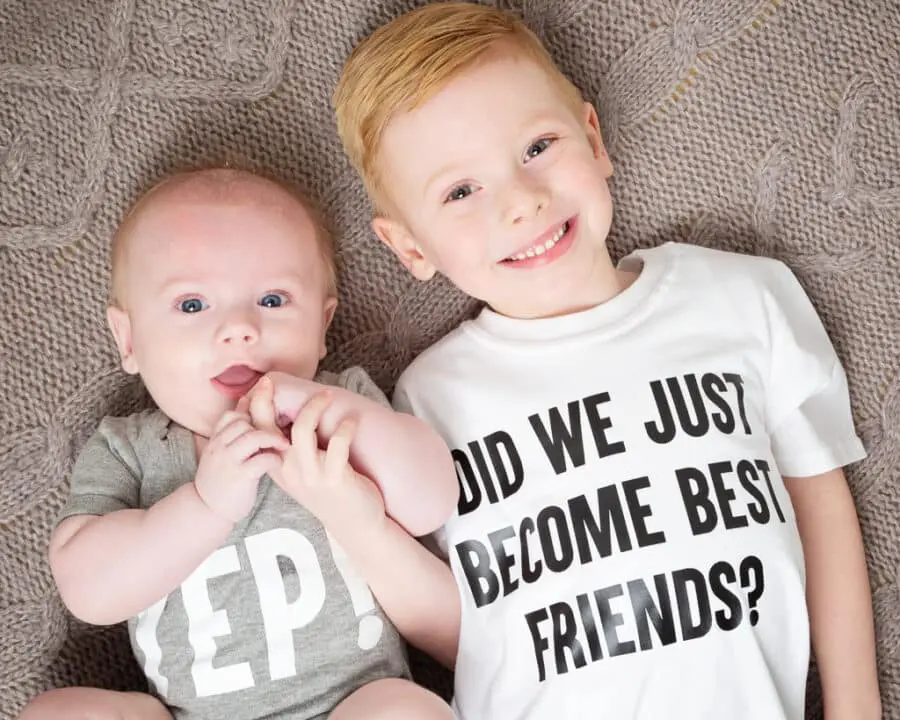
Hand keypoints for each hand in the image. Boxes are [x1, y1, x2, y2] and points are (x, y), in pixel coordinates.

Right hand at [194, 396, 288, 522]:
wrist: (206, 510)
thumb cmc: (221, 478)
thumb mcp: (222, 451)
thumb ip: (234, 430)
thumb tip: (247, 401)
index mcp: (215, 440)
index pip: (232, 415)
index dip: (251, 414)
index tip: (267, 421)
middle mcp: (219, 448)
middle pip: (244, 422)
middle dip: (265, 426)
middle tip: (281, 434)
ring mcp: (228, 462)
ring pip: (253, 437)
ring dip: (273, 438)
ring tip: (284, 445)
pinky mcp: (239, 478)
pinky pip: (261, 460)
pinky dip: (274, 458)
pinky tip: (278, 462)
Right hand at [261, 390, 387, 539]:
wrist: (355, 524)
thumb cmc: (332, 490)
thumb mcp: (304, 471)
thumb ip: (294, 448)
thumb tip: (293, 412)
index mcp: (277, 466)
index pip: (256, 431)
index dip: (256, 405)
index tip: (265, 383)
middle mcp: (288, 470)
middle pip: (269, 428)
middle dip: (271, 399)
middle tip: (279, 380)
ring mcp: (310, 475)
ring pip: (301, 430)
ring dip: (314, 406)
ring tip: (328, 394)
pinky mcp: (334, 479)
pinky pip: (336, 444)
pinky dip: (344, 427)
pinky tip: (351, 421)